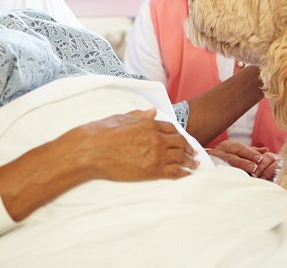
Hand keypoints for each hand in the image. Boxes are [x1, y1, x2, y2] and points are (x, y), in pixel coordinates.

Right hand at [61, 109, 198, 181]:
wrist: (90, 151)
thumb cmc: (101, 133)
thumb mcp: (121, 118)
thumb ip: (139, 115)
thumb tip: (152, 111)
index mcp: (148, 124)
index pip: (170, 128)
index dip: (179, 135)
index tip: (183, 140)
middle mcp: (155, 138)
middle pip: (179, 143)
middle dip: (188, 148)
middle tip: (194, 153)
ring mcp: (155, 155)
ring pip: (180, 157)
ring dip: (189, 161)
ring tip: (195, 165)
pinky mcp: (151, 171)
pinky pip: (174, 172)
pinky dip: (184, 174)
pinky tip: (188, 175)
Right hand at [206, 141, 279, 180]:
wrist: (203, 164)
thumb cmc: (225, 158)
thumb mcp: (237, 152)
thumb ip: (251, 151)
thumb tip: (266, 150)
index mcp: (227, 146)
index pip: (239, 148)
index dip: (250, 152)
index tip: (260, 158)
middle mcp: (219, 151)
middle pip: (232, 155)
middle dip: (244, 161)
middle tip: (255, 166)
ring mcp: (212, 161)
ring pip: (225, 164)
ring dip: (236, 168)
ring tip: (247, 172)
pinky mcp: (208, 170)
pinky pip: (217, 172)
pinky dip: (226, 175)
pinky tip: (233, 179)